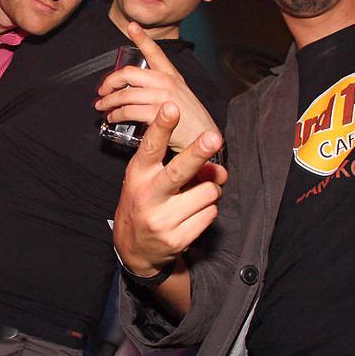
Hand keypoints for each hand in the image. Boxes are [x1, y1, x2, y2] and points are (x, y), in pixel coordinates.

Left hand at [96, 21, 219, 150]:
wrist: (202, 135)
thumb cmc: (189, 117)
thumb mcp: (179, 92)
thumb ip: (160, 84)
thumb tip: (134, 86)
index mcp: (171, 74)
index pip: (154, 51)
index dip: (141, 37)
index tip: (131, 25)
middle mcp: (166, 82)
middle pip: (128, 74)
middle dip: (110, 82)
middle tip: (102, 90)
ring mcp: (162, 98)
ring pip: (125, 95)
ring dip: (108, 102)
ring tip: (102, 107)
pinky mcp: (157, 115)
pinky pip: (128, 112)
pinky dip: (116, 115)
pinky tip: (112, 118)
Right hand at [112, 102, 226, 276]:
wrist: (134, 248)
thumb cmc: (146, 203)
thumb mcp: (152, 179)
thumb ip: (182, 167)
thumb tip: (220, 170)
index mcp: (139, 175)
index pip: (151, 147)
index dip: (162, 126)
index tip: (171, 107)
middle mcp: (148, 195)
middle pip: (179, 171)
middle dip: (198, 152)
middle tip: (213, 137)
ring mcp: (162, 219)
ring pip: (207, 192)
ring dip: (210, 190)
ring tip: (195, 196)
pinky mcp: (177, 239)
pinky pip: (210, 214)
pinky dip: (207, 210)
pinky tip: (192, 215)